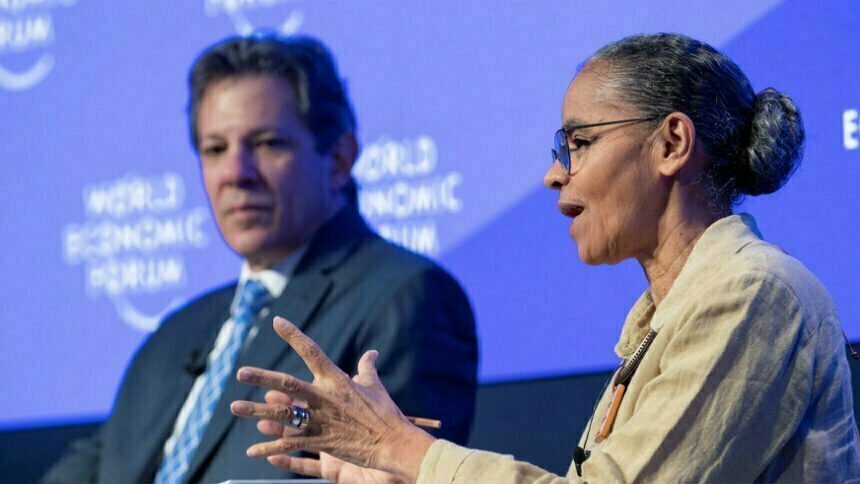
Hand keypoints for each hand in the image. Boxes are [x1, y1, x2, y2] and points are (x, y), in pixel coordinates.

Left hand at [230, 316, 434, 481]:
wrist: (393, 443)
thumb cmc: (385, 413)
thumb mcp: (376, 386)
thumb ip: (367, 368)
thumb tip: (371, 353)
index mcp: (336, 379)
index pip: (311, 351)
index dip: (293, 335)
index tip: (277, 321)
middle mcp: (324, 398)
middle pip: (287, 384)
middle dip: (262, 377)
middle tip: (240, 372)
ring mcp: (320, 420)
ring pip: (281, 414)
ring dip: (256, 411)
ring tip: (235, 407)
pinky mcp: (320, 442)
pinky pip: (289, 444)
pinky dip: (270, 448)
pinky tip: (252, 451)